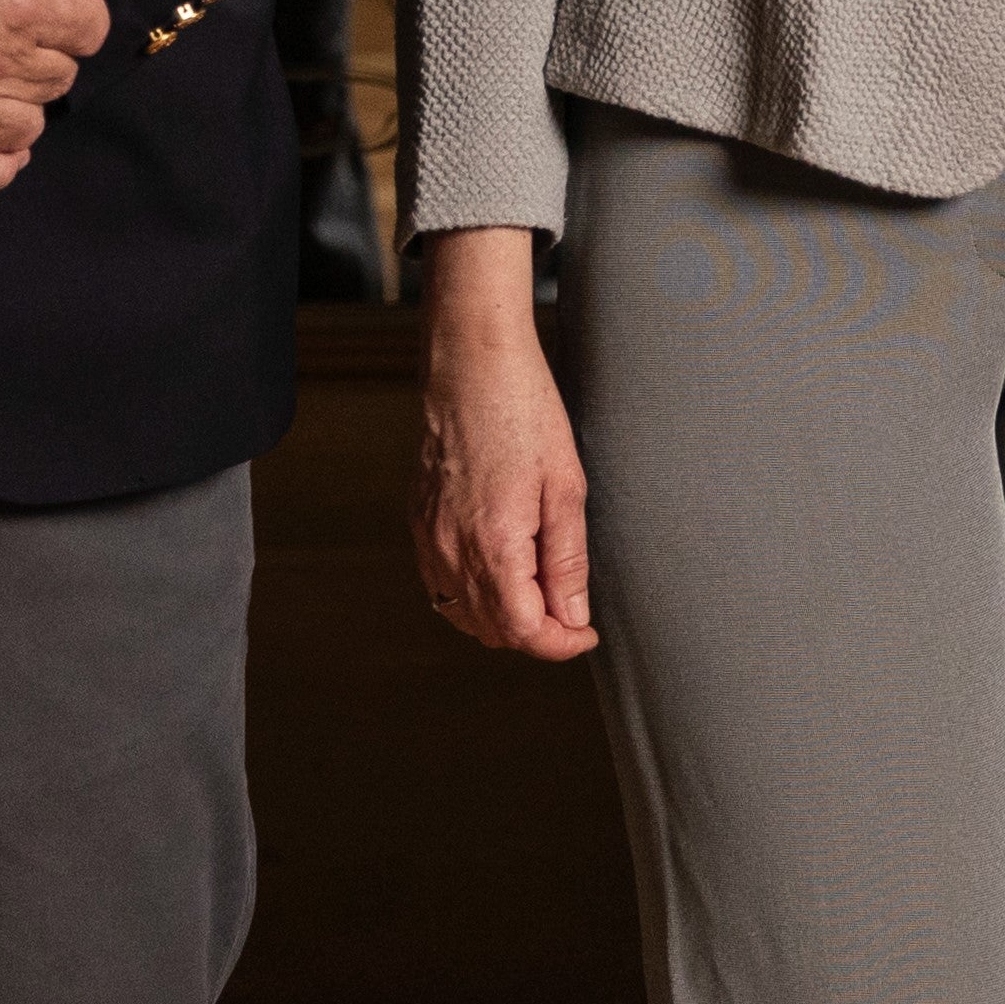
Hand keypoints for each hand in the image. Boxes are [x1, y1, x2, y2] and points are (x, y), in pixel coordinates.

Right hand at [409, 231, 596, 660]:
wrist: (469, 359)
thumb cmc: (523, 409)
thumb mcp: (566, 485)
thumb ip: (568, 561)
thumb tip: (573, 618)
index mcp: (493, 544)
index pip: (524, 632)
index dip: (561, 644)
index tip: (586, 631)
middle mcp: (451, 548)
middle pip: (492, 631)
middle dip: (535, 631)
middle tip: (569, 602)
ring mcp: (428, 534)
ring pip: (462, 613)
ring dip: (502, 617)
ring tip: (538, 585)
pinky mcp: (418, 518)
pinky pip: (439, 582)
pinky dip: (471, 593)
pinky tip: (500, 564)